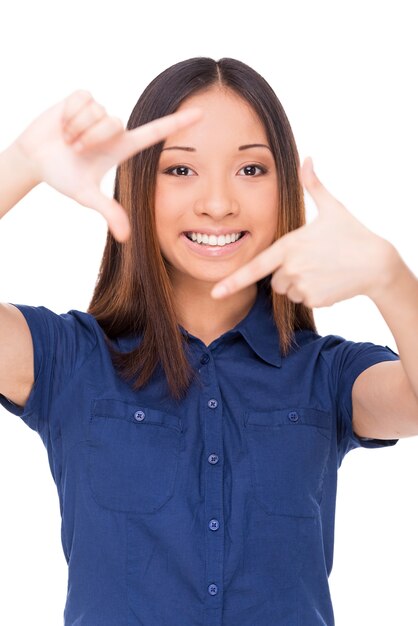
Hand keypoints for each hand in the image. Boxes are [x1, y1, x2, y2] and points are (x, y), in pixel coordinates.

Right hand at [12, 90, 200, 241]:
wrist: (34, 159)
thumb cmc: (64, 176)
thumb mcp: (86, 196)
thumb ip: (109, 212)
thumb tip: (126, 238)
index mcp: (122, 147)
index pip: (156, 132)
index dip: (177, 123)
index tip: (202, 115)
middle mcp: (114, 128)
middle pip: (113, 123)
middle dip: (90, 138)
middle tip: (76, 150)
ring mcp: (99, 111)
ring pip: (97, 112)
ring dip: (77, 128)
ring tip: (68, 138)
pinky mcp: (82, 97)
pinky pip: (82, 99)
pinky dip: (69, 114)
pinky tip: (63, 124)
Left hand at [211, 158, 395, 306]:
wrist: (376, 263)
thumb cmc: (352, 234)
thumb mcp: (332, 207)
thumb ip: (313, 185)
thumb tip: (307, 158)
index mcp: (289, 246)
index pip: (255, 267)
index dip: (233, 281)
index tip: (215, 292)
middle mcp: (291, 268)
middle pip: (274, 278)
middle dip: (286, 272)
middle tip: (311, 259)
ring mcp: (303, 286)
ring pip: (287, 290)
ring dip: (298, 283)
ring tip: (321, 268)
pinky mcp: (314, 300)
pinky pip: (302, 299)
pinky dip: (311, 292)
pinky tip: (328, 280)